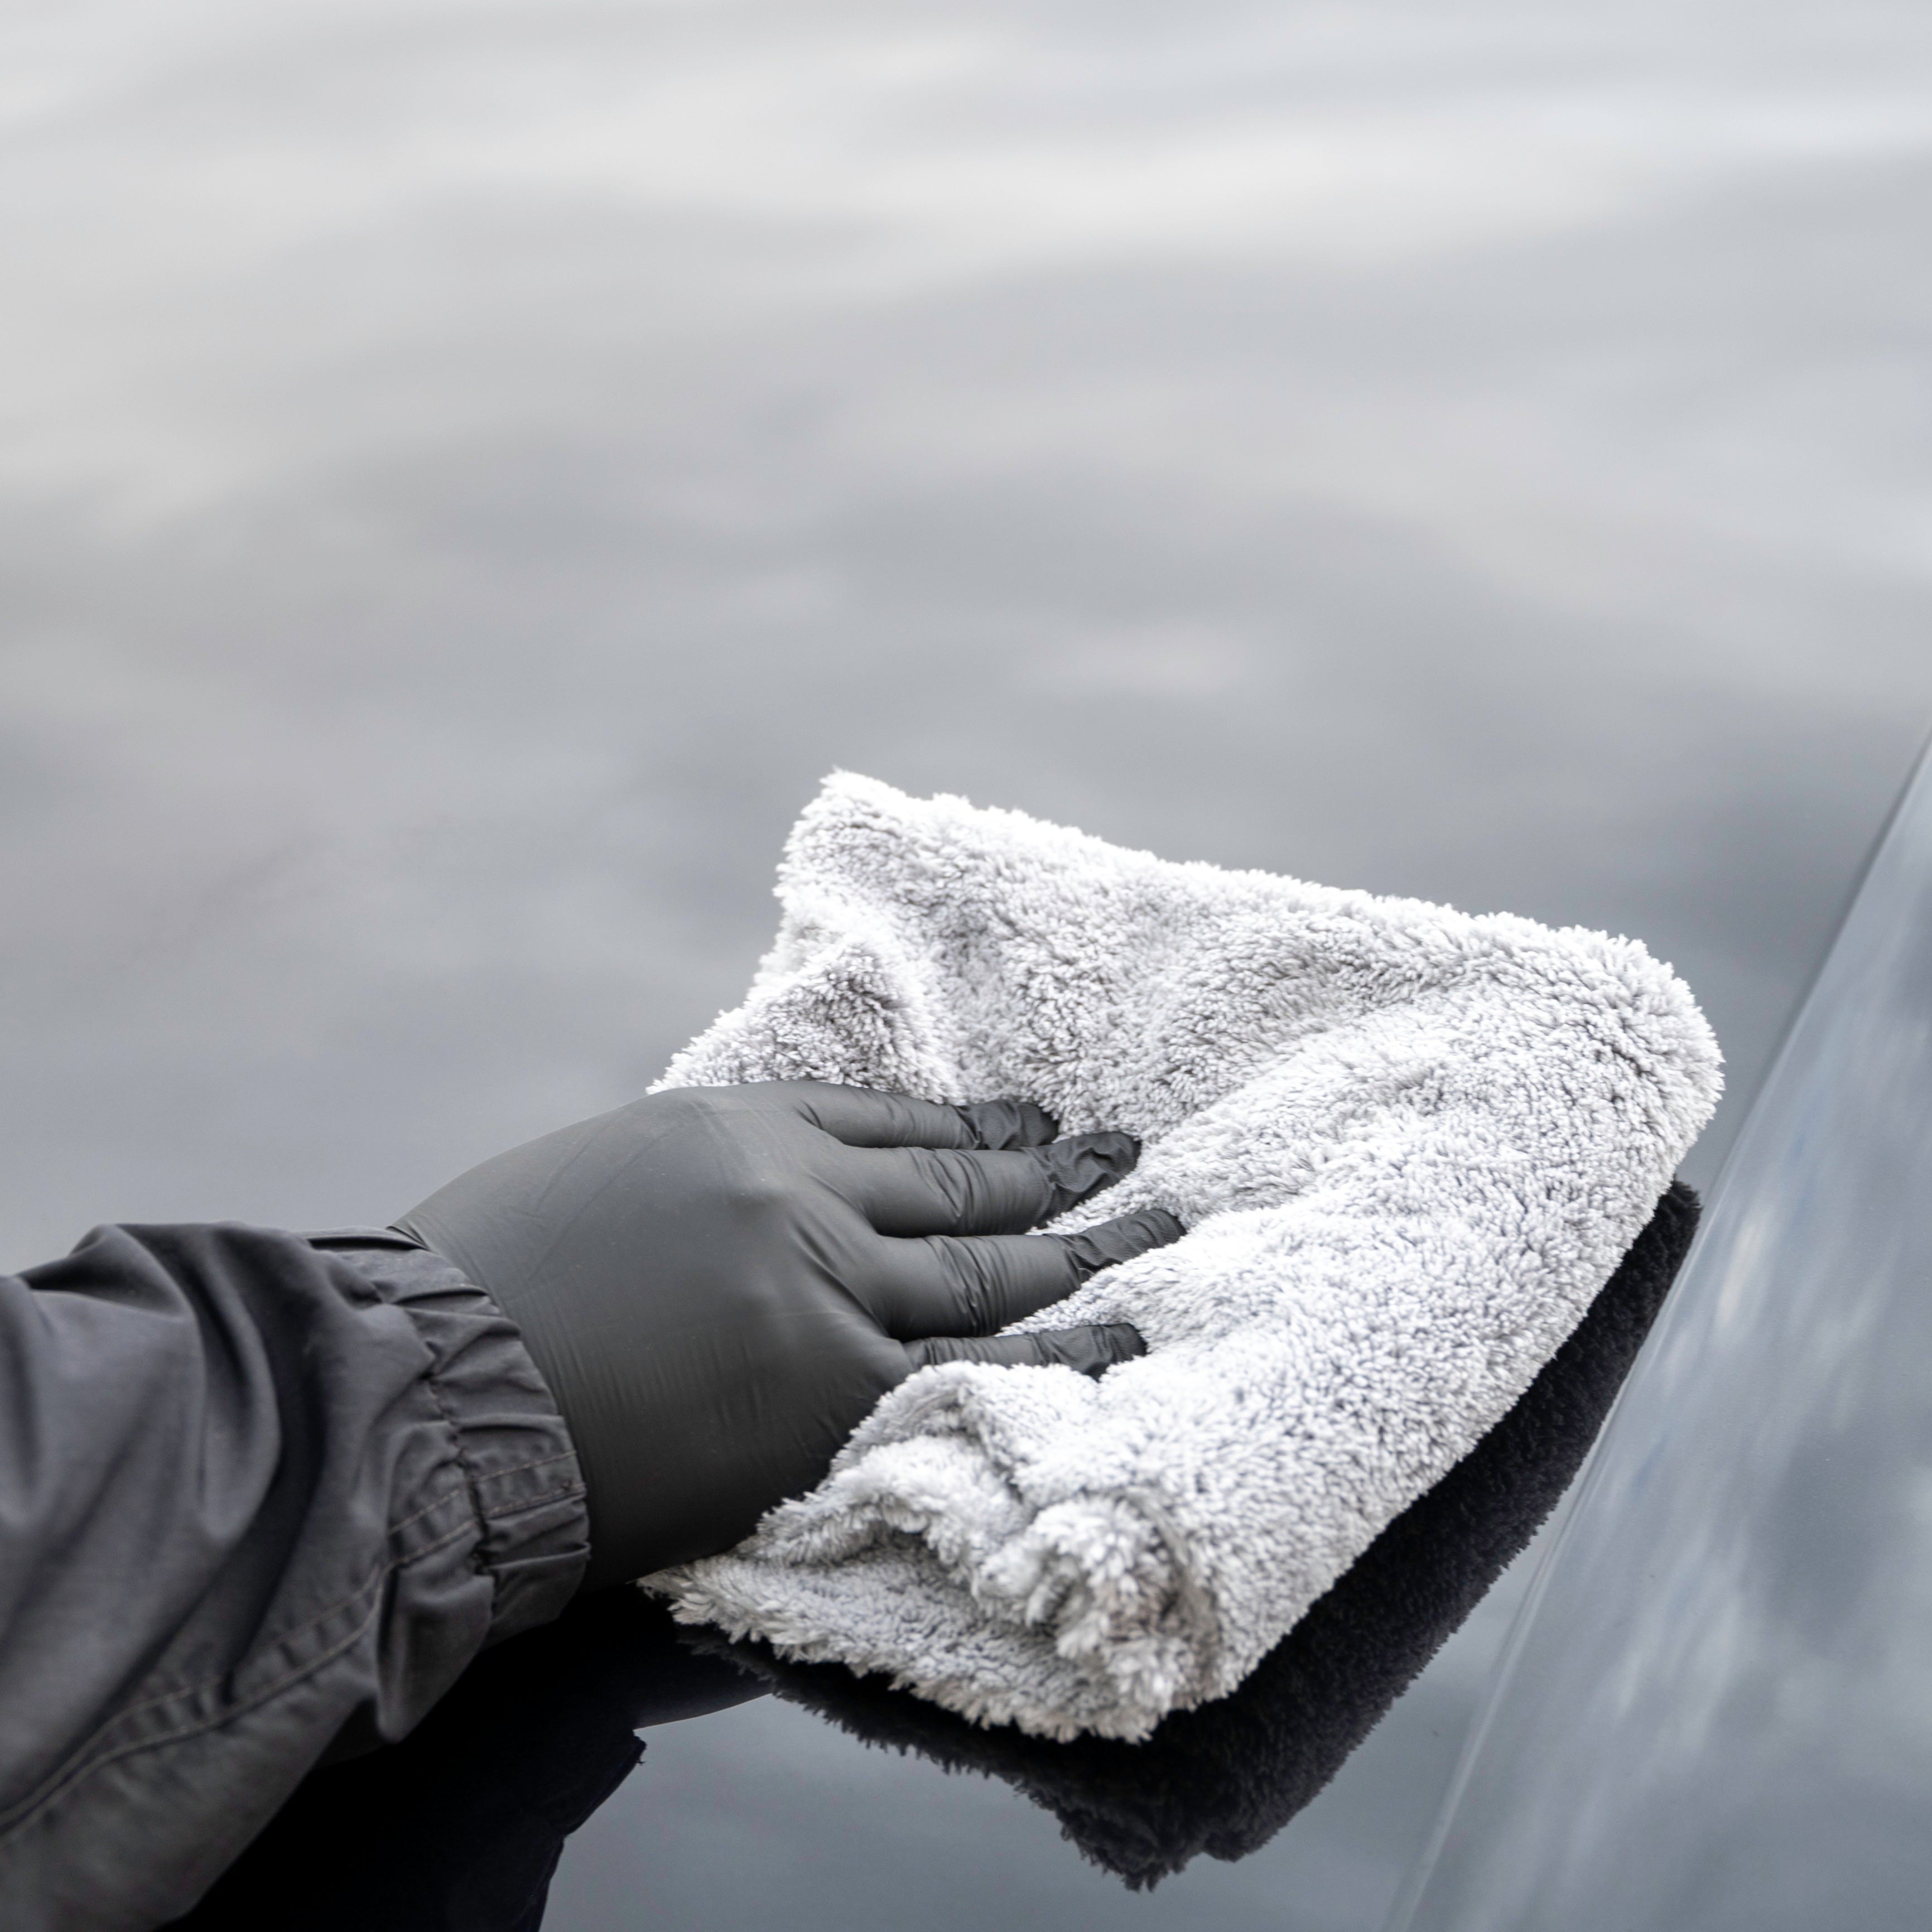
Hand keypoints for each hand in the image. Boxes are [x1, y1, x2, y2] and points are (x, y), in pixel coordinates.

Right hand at [394, 1082, 1180, 1587]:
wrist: (430, 1392)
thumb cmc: (480, 1291)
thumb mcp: (600, 1183)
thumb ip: (703, 1188)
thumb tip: (757, 1213)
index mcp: (735, 1129)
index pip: (888, 1121)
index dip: (969, 1120)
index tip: (1029, 1115)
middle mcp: (799, 1195)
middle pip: (959, 1185)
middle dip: (1053, 1169)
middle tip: (1127, 1157)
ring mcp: (824, 1292)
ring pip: (990, 1271)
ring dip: (1086, 1249)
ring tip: (1160, 1229)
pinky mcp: (832, 1398)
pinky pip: (973, 1374)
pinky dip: (1060, 1357)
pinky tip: (1122, 1343)